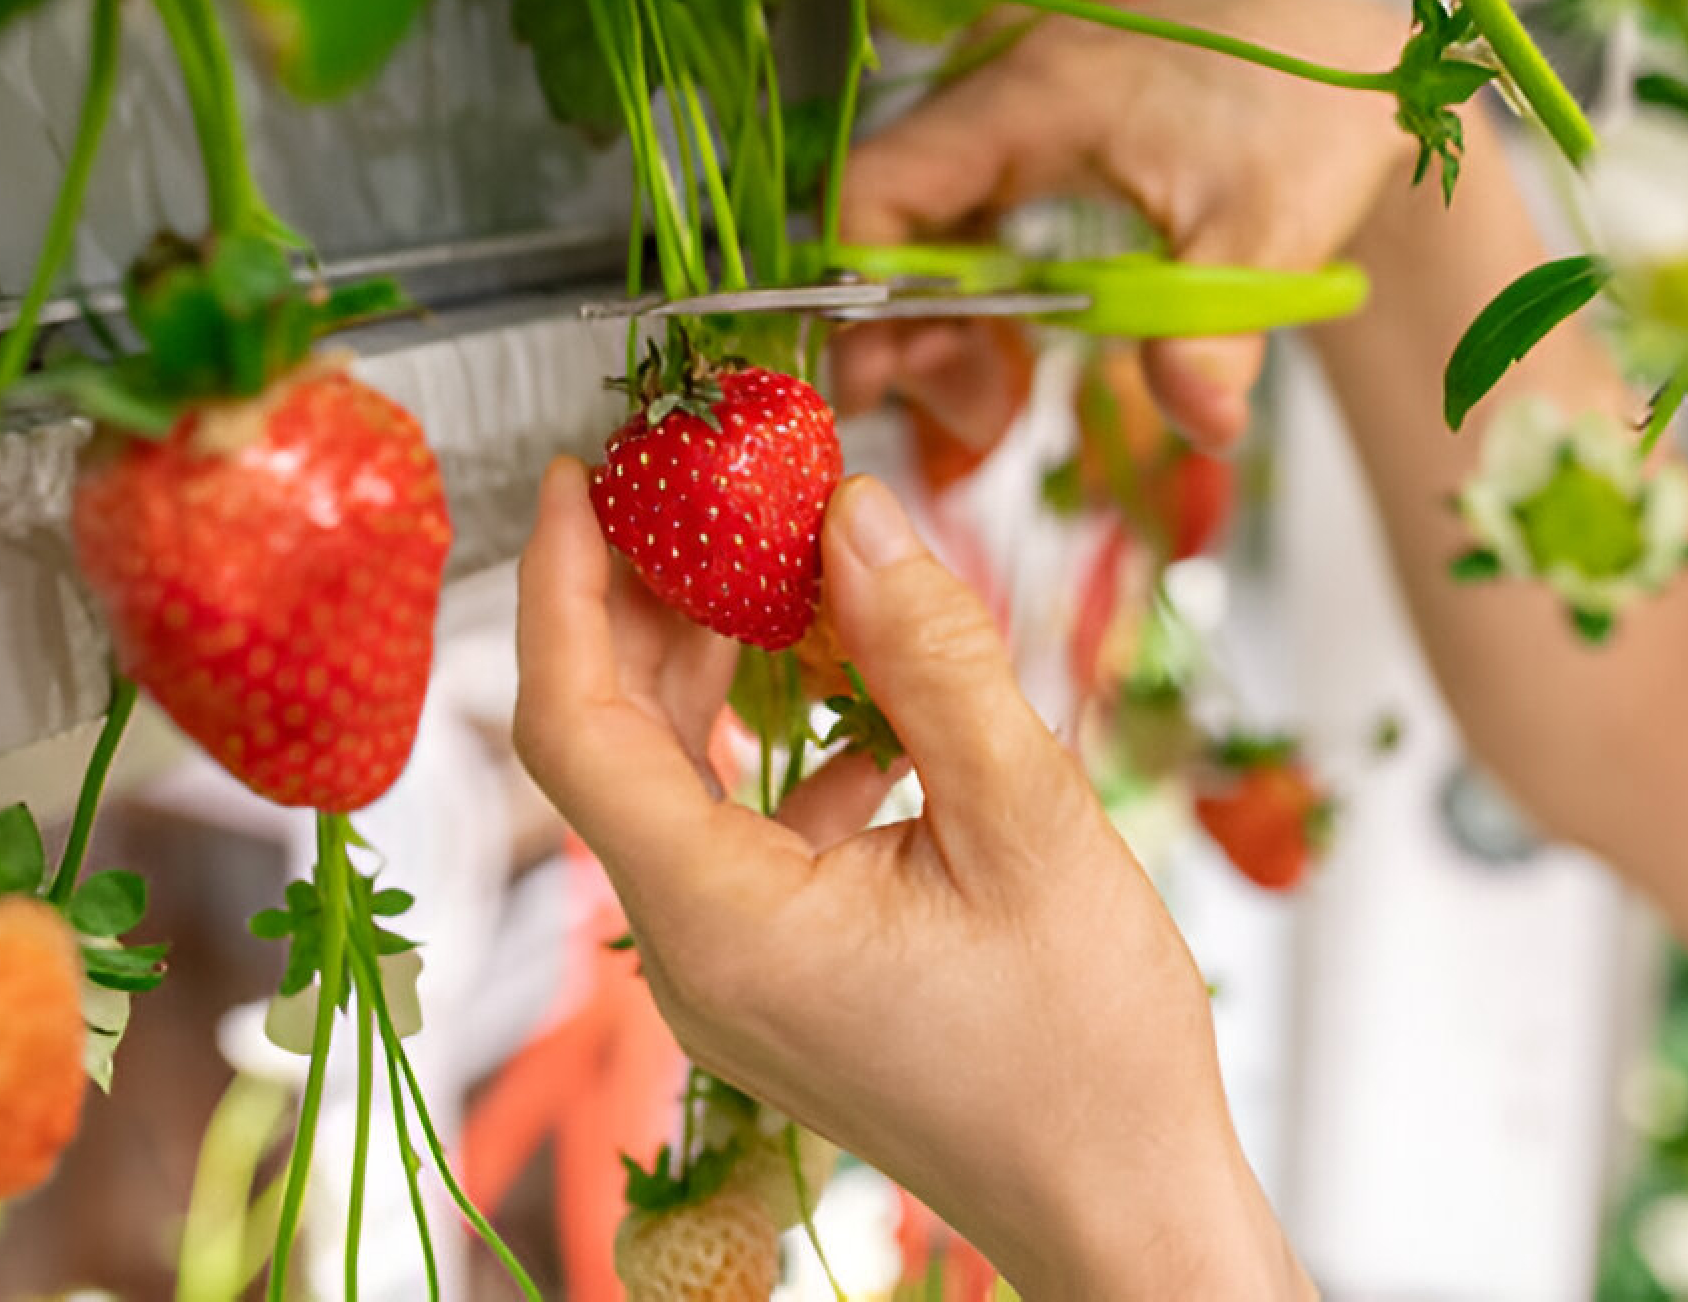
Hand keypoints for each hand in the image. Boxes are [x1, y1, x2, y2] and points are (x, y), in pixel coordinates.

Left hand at [513, 461, 1309, 1299]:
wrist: (1126, 1210)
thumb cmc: (1088, 1053)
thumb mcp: (1028, 821)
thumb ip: (931, 656)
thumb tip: (853, 514)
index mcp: (723, 925)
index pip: (577, 726)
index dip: (560, 587)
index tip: (573, 477)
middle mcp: (697, 956)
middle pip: (617, 746)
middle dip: (646, 603)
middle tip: (693, 487)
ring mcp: (733, 976)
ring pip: (678, 786)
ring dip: (715, 668)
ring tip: (776, 560)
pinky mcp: (780, 979)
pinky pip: (741, 834)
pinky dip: (781, 744)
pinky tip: (865, 696)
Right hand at [836, 0, 1418, 451]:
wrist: (1359, 69)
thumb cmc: (1315, 125)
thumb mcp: (1270, 237)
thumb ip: (1216, 332)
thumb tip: (1203, 423)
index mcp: (1032, 94)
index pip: (879, 190)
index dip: (859, 297)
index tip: (878, 389)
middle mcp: (1000, 76)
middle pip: (890, 212)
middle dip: (906, 327)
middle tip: (974, 418)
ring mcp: (1009, 90)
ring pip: (922, 215)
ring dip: (940, 315)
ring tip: (996, 403)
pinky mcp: (1028, 115)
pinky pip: (961, 205)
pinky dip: (972, 282)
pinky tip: (1011, 345)